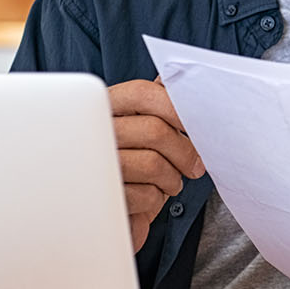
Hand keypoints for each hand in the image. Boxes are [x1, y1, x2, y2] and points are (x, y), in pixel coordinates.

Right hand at [109, 79, 204, 252]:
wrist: (100, 208)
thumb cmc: (130, 162)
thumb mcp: (141, 129)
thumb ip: (158, 101)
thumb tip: (177, 80)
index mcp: (104, 106)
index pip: (143, 94)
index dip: (176, 107)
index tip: (196, 126)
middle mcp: (95, 132)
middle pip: (155, 131)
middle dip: (185, 153)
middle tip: (194, 166)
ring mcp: (93, 165)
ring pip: (153, 165)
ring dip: (172, 179)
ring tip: (169, 183)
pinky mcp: (100, 196)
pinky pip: (144, 195)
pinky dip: (155, 200)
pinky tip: (147, 198)